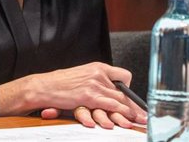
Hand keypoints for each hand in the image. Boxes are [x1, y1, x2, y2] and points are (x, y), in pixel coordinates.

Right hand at [0, 62, 145, 124]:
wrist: (45, 86)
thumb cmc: (61, 84)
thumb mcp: (82, 76)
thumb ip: (96, 81)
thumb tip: (108, 91)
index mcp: (98, 67)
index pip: (123, 76)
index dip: (128, 90)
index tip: (133, 101)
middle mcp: (99, 73)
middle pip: (123, 91)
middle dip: (134, 105)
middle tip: (144, 115)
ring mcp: (94, 84)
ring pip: (119, 99)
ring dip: (130, 112)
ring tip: (139, 120)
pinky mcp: (89, 95)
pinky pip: (110, 105)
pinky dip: (120, 113)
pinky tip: (125, 119)